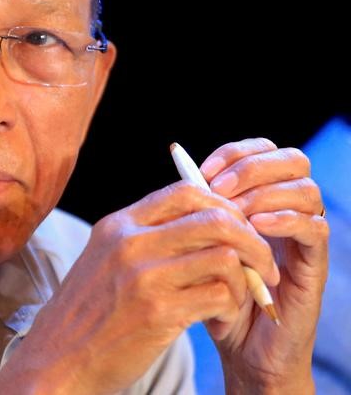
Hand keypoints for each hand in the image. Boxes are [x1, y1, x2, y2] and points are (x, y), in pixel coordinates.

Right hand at [0, 165, 279, 393]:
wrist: (59, 360)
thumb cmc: (89, 312)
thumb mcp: (105, 259)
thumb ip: (143, 236)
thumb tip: (201, 219)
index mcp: (118, 225)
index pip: (185, 191)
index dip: (222, 205)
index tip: (237, 228)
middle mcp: (130, 244)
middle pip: (214, 219)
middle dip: (251, 240)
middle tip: (261, 263)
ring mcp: (143, 277)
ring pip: (224, 256)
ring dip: (244, 278)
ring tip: (239, 295)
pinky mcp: (158, 314)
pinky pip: (220, 296)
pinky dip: (230, 307)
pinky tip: (219, 318)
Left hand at [199, 138, 327, 393]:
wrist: (238, 346)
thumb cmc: (211, 291)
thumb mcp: (197, 245)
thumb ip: (196, 211)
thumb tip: (181, 172)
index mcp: (260, 198)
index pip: (262, 150)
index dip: (235, 153)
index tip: (203, 171)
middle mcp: (286, 210)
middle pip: (292, 159)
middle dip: (253, 166)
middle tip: (220, 190)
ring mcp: (303, 236)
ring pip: (306, 188)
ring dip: (266, 193)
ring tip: (236, 213)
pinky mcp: (313, 264)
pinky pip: (315, 227)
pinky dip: (286, 219)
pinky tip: (258, 227)